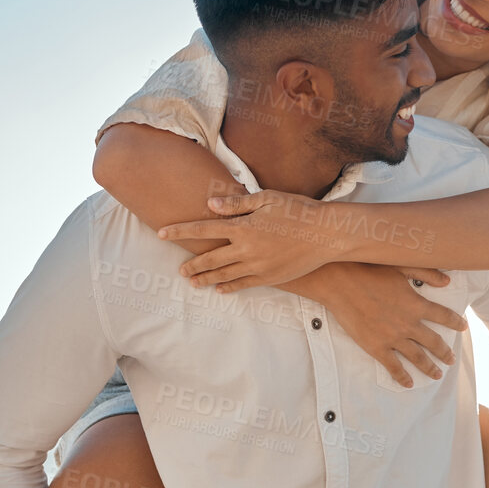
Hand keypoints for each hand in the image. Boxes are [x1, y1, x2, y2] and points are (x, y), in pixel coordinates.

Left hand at [159, 191, 337, 292]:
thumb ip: (237, 204)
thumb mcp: (268, 198)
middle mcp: (246, 248)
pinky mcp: (270, 277)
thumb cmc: (298, 210)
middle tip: (179, 270)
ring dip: (206, 279)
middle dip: (191, 264)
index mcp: (243, 226)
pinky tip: (220, 289)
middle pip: (210, 258)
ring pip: (224, 275)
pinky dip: (229, 287)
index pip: (203, 228)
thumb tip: (210, 205)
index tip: (162, 233)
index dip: (180, 231)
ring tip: (193, 283)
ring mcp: (258, 266)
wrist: (326, 234)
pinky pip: (244, 284)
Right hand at [310, 263, 465, 387]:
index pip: (443, 316)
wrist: (341, 283)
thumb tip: (448, 281)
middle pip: (434, 342)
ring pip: (417, 358)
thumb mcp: (401, 267)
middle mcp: (409, 324)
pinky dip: (402, 377)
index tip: (463, 327)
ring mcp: (393, 338)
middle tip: (451, 359)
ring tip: (437, 375)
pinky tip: (408, 383)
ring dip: (429, 368)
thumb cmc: (369, 270)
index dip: (456, 322)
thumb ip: (426, 273)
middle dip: (445, 352)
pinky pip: (393, 366)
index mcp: (416, 304)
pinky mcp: (376, 347)